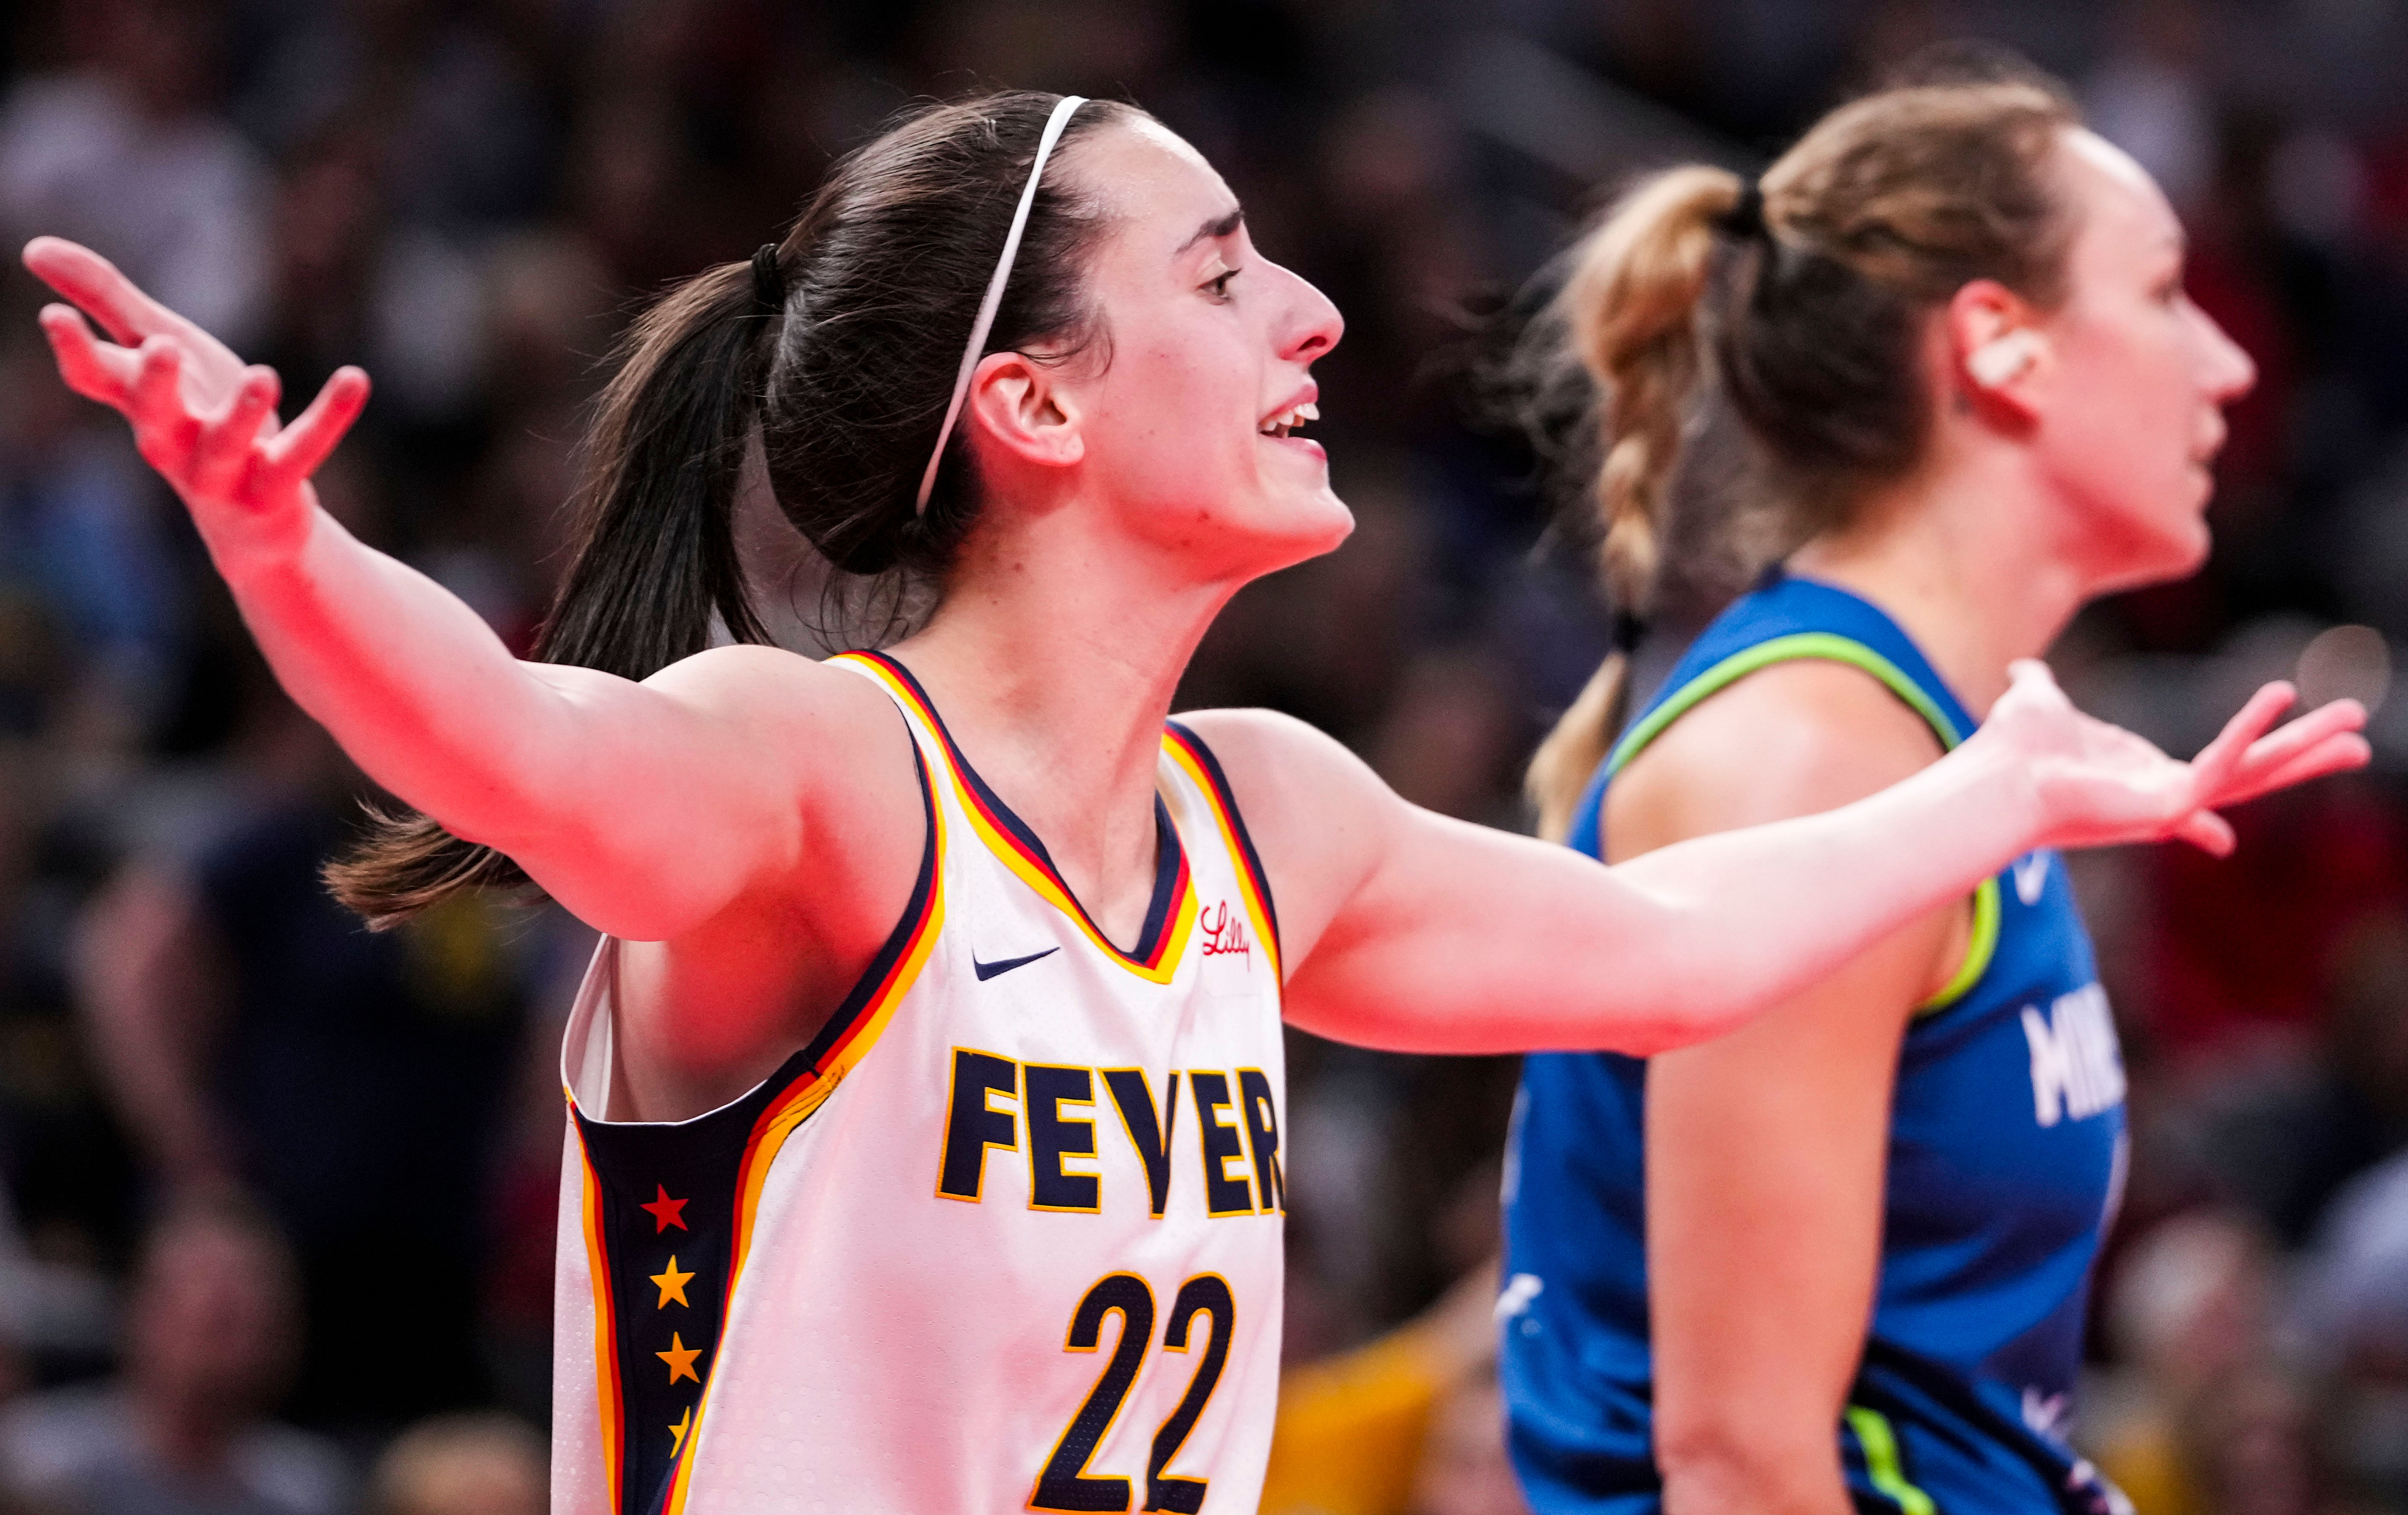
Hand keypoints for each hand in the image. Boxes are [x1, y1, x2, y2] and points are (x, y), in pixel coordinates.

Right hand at [22, 236, 368, 564]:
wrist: (252, 523)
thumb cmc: (198, 420)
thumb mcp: (158, 351)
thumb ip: (105, 300)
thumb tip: (33, 248)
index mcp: (142, 406)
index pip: (97, 379)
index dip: (75, 351)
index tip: (55, 316)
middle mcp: (174, 443)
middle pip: (154, 417)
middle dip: (155, 384)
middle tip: (162, 347)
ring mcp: (224, 473)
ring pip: (225, 447)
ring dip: (241, 414)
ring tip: (261, 375)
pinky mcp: (275, 490)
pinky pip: (303, 454)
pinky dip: (329, 417)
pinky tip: (355, 377)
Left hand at [1981, 659, 2369, 856]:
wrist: (1995, 775)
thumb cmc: (2012, 750)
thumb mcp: (2037, 703)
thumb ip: (2036, 686)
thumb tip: (2021, 671)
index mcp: (2146, 772)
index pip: (2218, 768)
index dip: (2256, 753)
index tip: (2297, 753)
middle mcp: (2166, 793)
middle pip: (2254, 771)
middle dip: (2306, 752)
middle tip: (2359, 736)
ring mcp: (2170, 804)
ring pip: (2254, 774)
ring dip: (2305, 748)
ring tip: (2356, 727)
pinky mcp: (2165, 807)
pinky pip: (2219, 765)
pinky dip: (2247, 730)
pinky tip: (2279, 695)